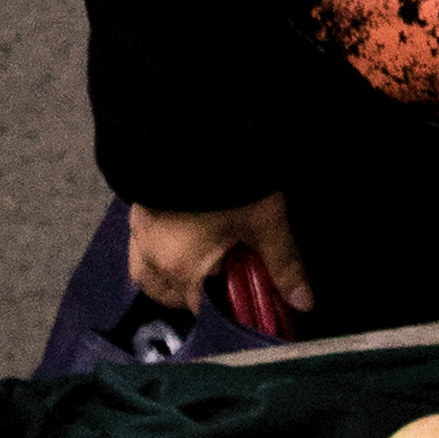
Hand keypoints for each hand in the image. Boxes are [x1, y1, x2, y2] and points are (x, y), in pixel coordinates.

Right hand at [125, 189, 311, 320]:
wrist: (195, 126)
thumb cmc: (233, 179)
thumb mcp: (266, 221)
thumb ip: (283, 264)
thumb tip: (304, 303)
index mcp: (183, 269)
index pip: (203, 311)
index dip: (226, 308)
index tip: (243, 295)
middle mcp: (152, 259)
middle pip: (171, 297)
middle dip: (196, 294)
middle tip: (225, 275)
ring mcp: (138, 234)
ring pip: (147, 276)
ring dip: (170, 277)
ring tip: (199, 260)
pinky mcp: (134, 212)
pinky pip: (139, 248)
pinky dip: (157, 252)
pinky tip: (179, 236)